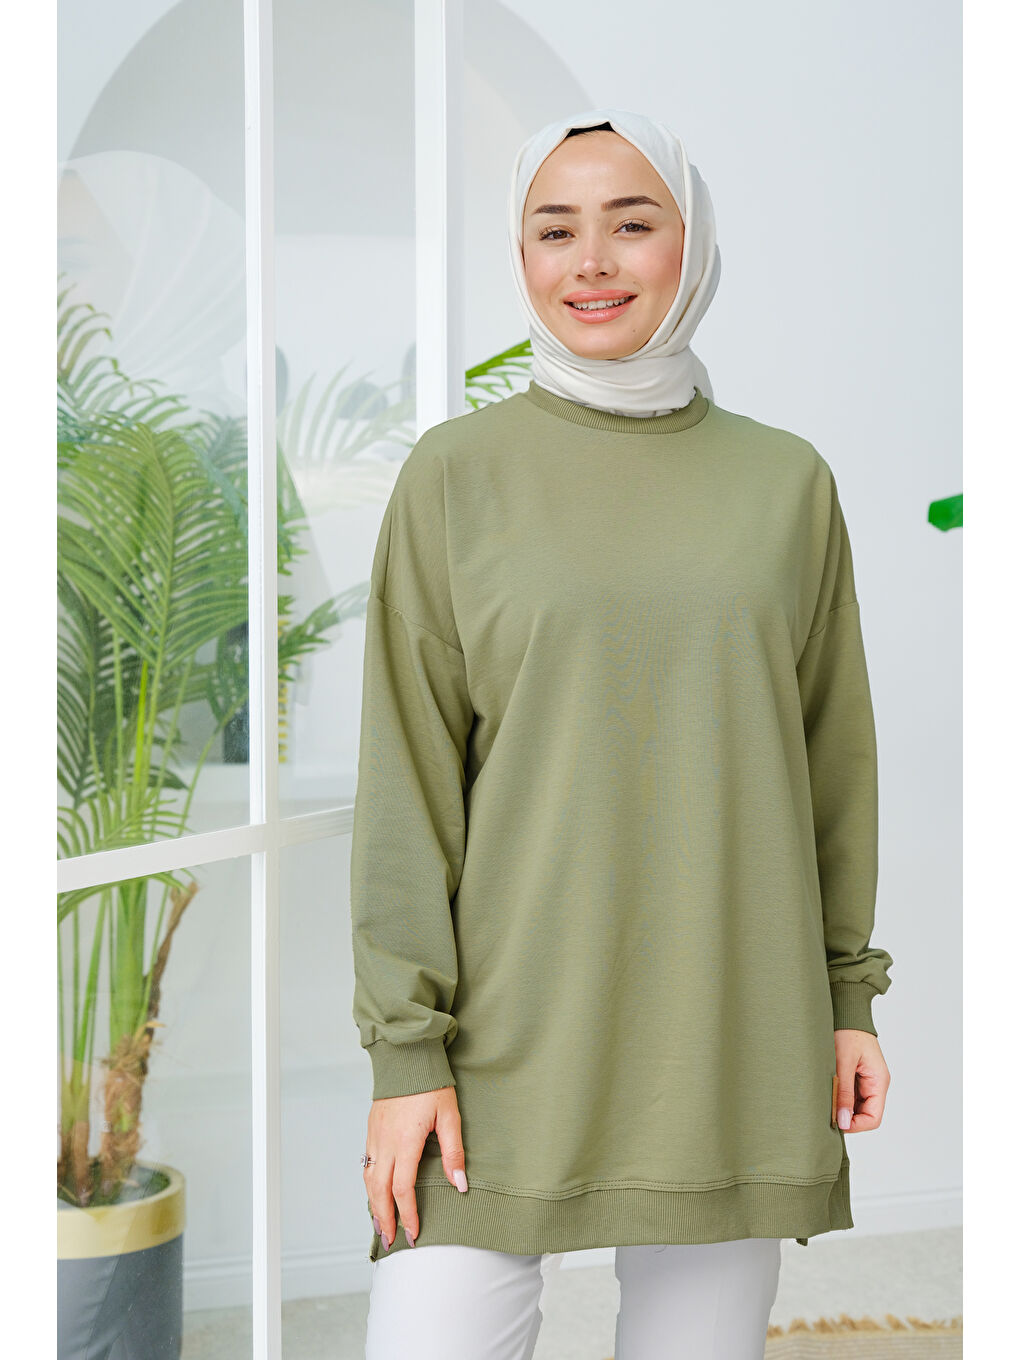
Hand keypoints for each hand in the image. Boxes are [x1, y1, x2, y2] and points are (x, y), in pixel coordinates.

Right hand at [363, 1085, 467, 1250]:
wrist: (407, 1055)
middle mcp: (385, 1142)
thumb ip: (454, 1152)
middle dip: (384, 1219)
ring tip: (380, 1224)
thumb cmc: (431, 1084)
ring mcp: (375, 1135)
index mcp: (405, 1142)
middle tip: (391, 1240)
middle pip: (379, 1191)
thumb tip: (459, 1184)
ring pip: (369, 1179)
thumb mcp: (450, 1116)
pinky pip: (367, 1163)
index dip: (408, 1215)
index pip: (403, 1189)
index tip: (414, 1234)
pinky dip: (369, 1184)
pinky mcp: (372, 1128)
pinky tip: (375, 1192)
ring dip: (373, 1205)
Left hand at [833, 1029, 890, 1131]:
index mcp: (879, 1081)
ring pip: (856, 1106)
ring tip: (825, 1099)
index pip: (873, 1118)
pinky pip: (850, 1094)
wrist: (846, 1011)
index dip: (856, 1125)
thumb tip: (844, 1121)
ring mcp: (866, 1080)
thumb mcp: (844, 1062)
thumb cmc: (847, 1032)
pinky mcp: (856, 1075)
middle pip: (864, 1114)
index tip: (836, 1123)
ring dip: (842, 1106)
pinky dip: (839, 1096)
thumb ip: (845, 1092)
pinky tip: (827, 1090)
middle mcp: (875, 1084)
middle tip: (826, 1111)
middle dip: (847, 1116)